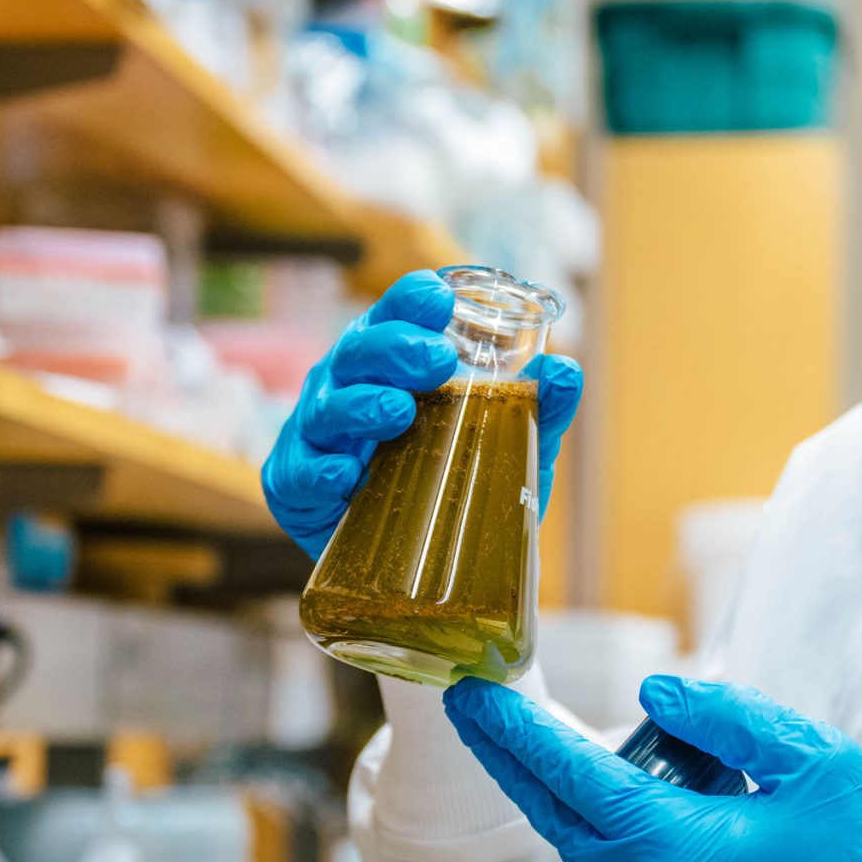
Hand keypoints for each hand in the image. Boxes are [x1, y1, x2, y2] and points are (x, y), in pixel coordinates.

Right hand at [261, 269, 582, 558]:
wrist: (420, 563)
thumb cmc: (456, 479)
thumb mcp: (507, 445)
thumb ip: (537, 408)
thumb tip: (566, 370)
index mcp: (393, 358)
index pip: (397, 310)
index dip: (413, 299)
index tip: (441, 300)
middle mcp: (349, 383)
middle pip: (359, 349)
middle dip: (395, 348)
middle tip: (438, 362)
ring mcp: (316, 432)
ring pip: (325, 407)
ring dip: (359, 406)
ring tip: (398, 413)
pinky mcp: (295, 483)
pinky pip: (299, 473)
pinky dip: (320, 472)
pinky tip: (346, 475)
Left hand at [444, 675, 861, 861]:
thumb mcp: (810, 758)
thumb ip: (725, 716)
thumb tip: (653, 692)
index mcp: (666, 844)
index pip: (565, 773)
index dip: (513, 727)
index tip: (471, 690)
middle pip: (554, 810)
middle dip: (512, 754)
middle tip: (476, 702)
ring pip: (581, 842)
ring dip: (568, 787)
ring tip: (573, 734)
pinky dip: (604, 822)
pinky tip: (638, 783)